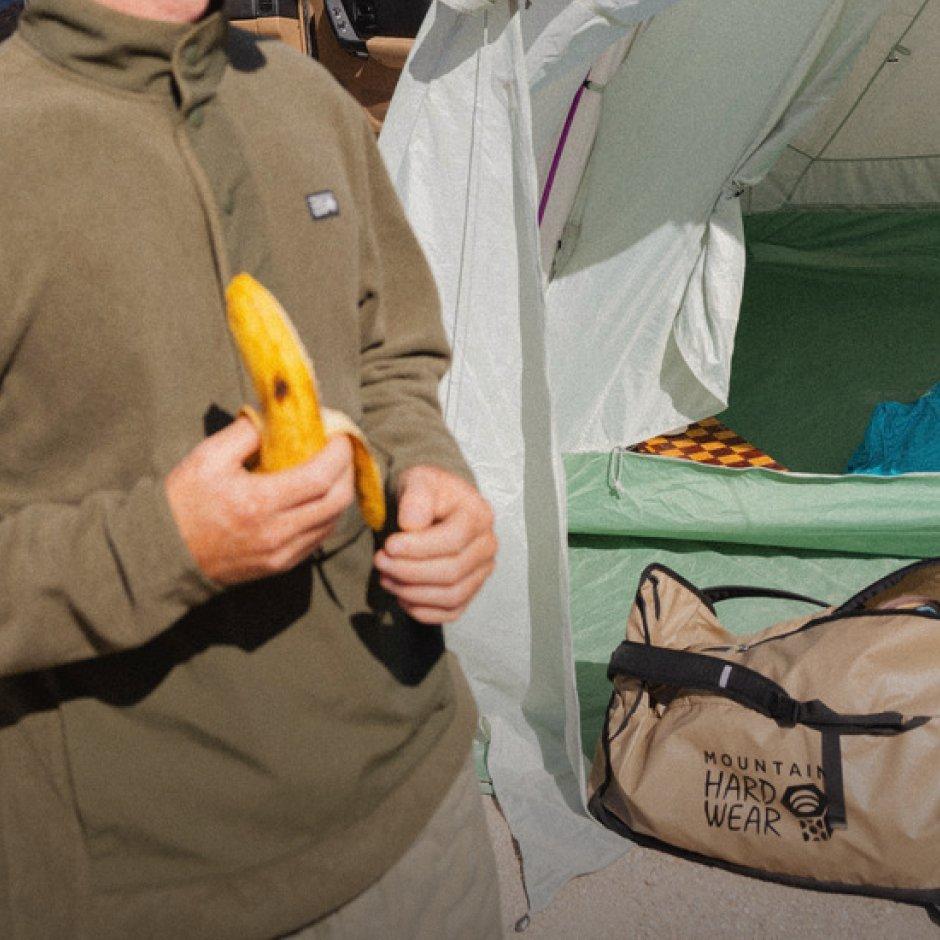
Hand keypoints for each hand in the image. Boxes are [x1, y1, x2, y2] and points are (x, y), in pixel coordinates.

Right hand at [165, 417, 354, 584]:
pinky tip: (319, 498)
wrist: (164, 553)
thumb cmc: (183, 501)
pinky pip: (319, 539)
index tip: (340, 434)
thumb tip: (279, 417)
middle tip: (342, 451)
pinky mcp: (280, 566)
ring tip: (334, 471)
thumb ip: (247, 433)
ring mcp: (281, 553)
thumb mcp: (208, 457)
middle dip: (348, 472)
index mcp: (259, 502)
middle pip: (337, 501)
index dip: (339, 454)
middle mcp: (276, 532)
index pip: (321, 477)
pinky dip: (328, 516)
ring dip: (341, 494)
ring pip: (333, 523)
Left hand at [373, 466, 496, 623]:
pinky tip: (401, 594)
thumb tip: (411, 525)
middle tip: (379, 561)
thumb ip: (416, 497)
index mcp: (479, 515)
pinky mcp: (470, 590)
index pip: (454, 540)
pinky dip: (422, 610)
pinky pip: (450, 612)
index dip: (419, 548)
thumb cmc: (426, 492)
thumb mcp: (419, 480)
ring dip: (412, 592)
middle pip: (452, 572)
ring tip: (385, 577)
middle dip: (409, 571)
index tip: (388, 545)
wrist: (432, 505)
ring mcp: (481, 571)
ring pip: (451, 596)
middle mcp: (487, 545)